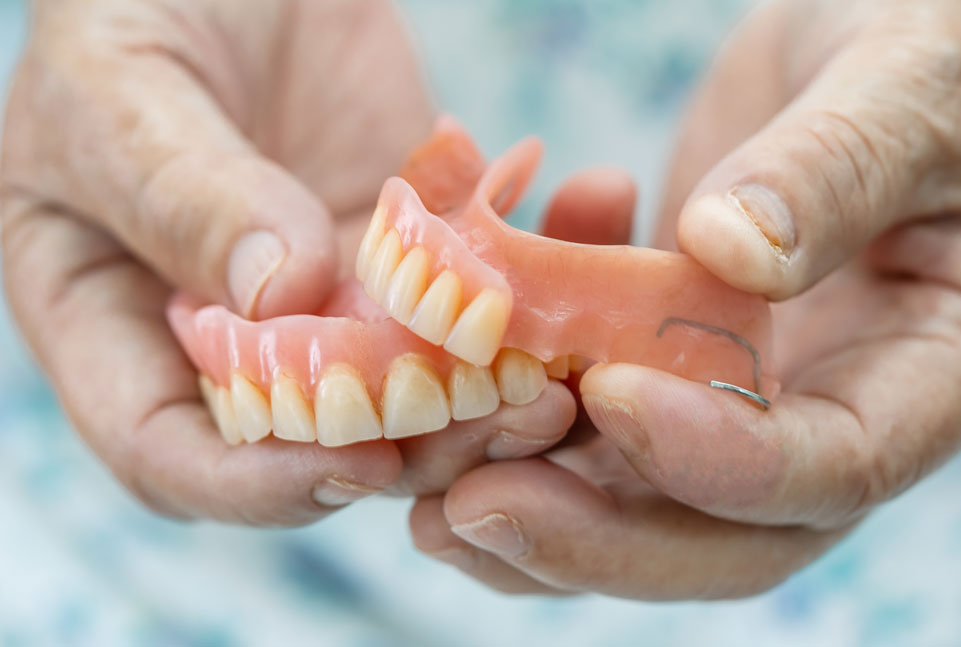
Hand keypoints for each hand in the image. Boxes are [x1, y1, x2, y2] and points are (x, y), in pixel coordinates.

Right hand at [0, 0, 574, 524]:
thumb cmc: (132, 7)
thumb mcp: (123, 90)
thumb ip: (184, 195)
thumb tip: (278, 299)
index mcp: (115, 325)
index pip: (172, 454)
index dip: (256, 483)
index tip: (354, 461)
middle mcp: (230, 338)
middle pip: (318, 442)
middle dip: (421, 447)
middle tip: (515, 420)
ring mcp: (329, 302)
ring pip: (418, 388)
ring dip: (501, 387)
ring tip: (572, 360)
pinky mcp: (407, 255)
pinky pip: (477, 290)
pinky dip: (544, 265)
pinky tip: (593, 201)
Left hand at [409, 0, 960, 596]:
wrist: (879, 41)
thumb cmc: (936, 50)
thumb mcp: (904, 83)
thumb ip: (836, 168)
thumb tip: (733, 253)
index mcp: (929, 366)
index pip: (832, 465)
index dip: (720, 460)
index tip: (612, 392)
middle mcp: (829, 405)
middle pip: (718, 530)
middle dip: (595, 536)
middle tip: (470, 508)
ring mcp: (739, 386)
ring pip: (635, 493)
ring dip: (527, 497)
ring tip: (422, 490)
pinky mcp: (667, 349)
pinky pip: (587, 411)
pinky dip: (512, 399)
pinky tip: (461, 340)